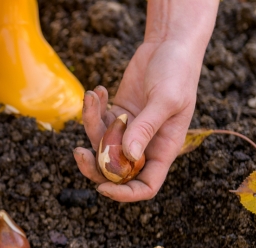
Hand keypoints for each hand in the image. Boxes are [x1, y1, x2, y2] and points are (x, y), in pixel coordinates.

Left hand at [73, 0, 217, 201]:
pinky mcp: (116, 114)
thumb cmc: (177, 72)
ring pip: (100, 144)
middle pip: (115, 171)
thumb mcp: (166, 99)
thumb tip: (128, 155)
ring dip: (90, 123)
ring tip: (92, 97)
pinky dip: (93, 109)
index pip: (145, 185)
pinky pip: (97, 122)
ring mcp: (128, 130)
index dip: (125, 193)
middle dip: (94, 165)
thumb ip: (146, 127)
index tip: (102, 188)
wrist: (169, 45)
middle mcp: (145, 145)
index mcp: (163, 150)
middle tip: (78, 152)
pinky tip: (97, 91)